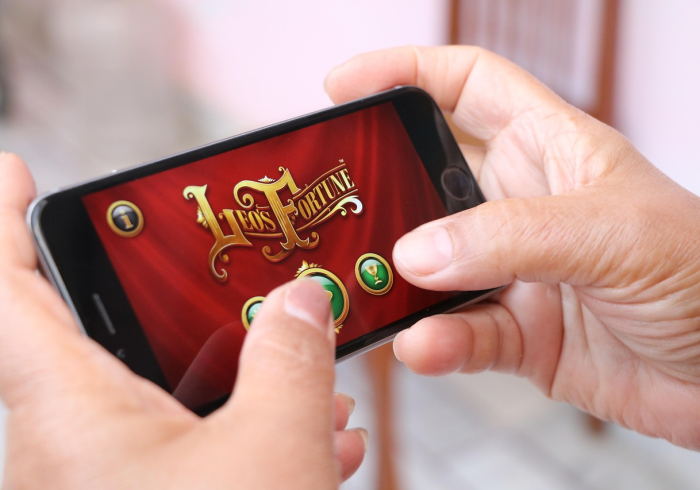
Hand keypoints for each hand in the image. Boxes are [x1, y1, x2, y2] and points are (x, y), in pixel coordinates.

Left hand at [0, 153, 366, 487]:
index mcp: (74, 416)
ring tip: (298, 367)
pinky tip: (313, 436)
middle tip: (218, 271)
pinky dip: (240, 430)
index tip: (18, 174)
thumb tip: (303, 302)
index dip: (6, 220)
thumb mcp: (274, 450)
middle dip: (176, 303)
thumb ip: (290, 361)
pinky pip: (183, 449)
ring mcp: (107, 482)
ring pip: (157, 398)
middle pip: (101, 335)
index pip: (8, 293)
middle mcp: (71, 447)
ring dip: (232, 375)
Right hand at [326, 46, 699, 448]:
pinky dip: (437, 342)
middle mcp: (520, 206)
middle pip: (426, 178)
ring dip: (397, 282)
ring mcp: (513, 272)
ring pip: (430, 267)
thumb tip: (416, 254)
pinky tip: (424, 346)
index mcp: (549, 150)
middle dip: (379, 189)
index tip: (344, 85)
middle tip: (334, 206)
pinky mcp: (515, 333)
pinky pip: (458, 334)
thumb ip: (510, 238)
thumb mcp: (611, 234)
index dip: (404, 73)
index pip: (466, 86)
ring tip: (368, 290)